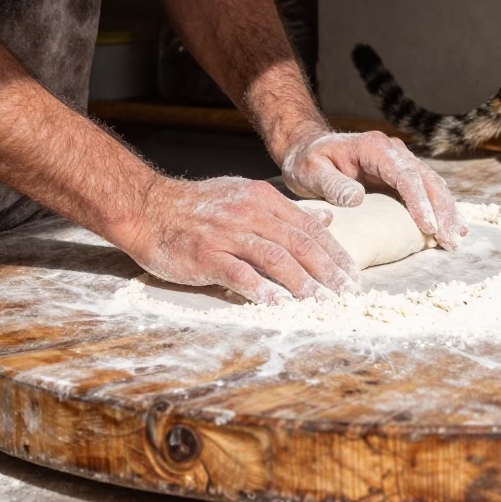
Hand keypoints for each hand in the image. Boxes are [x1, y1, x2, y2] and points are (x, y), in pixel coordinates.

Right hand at [124, 176, 361, 303]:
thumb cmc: (199, 207)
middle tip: (346, 294)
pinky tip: (277, 305)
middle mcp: (250, 213)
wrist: (149, 208)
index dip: (334, 253)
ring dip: (302, 283)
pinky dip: (261, 290)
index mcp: (263, 199)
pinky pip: (238, 274)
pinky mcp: (206, 254)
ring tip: (321, 302)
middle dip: (328, 271)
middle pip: (299, 243)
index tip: (352, 275)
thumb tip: (328, 218)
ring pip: (275, 258)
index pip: (309, 227)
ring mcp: (227, 233)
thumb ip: (287, 211)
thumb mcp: (246, 196)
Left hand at [279, 131, 467, 248]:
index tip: (428, 226)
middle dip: (442, 210)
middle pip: (427, 180)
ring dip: (446, 211)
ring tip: (456, 237)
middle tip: (451, 239)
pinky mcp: (400, 176)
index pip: (404, 174)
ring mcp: (400, 163)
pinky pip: (425, 191)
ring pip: (432, 185)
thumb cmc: (307, 160)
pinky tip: (449, 228)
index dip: (419, 201)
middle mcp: (393, 151)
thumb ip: (332, 184)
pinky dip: (439, 209)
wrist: (308, 150)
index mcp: (374, 147)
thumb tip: (357, 199)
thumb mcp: (311, 171)